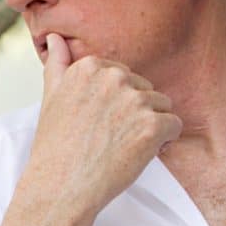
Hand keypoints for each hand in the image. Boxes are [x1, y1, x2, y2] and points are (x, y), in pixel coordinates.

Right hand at [27, 32, 180, 223]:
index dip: (116, 104)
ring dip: (150, 127)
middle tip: (108, 138)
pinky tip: (138, 153)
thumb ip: (58, 64)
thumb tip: (54, 37)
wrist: (60, 187)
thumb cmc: (56, 147)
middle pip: (145, 89)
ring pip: (162, 106)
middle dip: (135, 114)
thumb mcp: (51, 98)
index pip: (124, 77)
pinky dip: (163, 142)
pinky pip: (175, 125)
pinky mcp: (152, 125)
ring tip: (121, 147)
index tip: (98, 122)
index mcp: (90, 66)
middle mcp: (114, 78)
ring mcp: (134, 100)